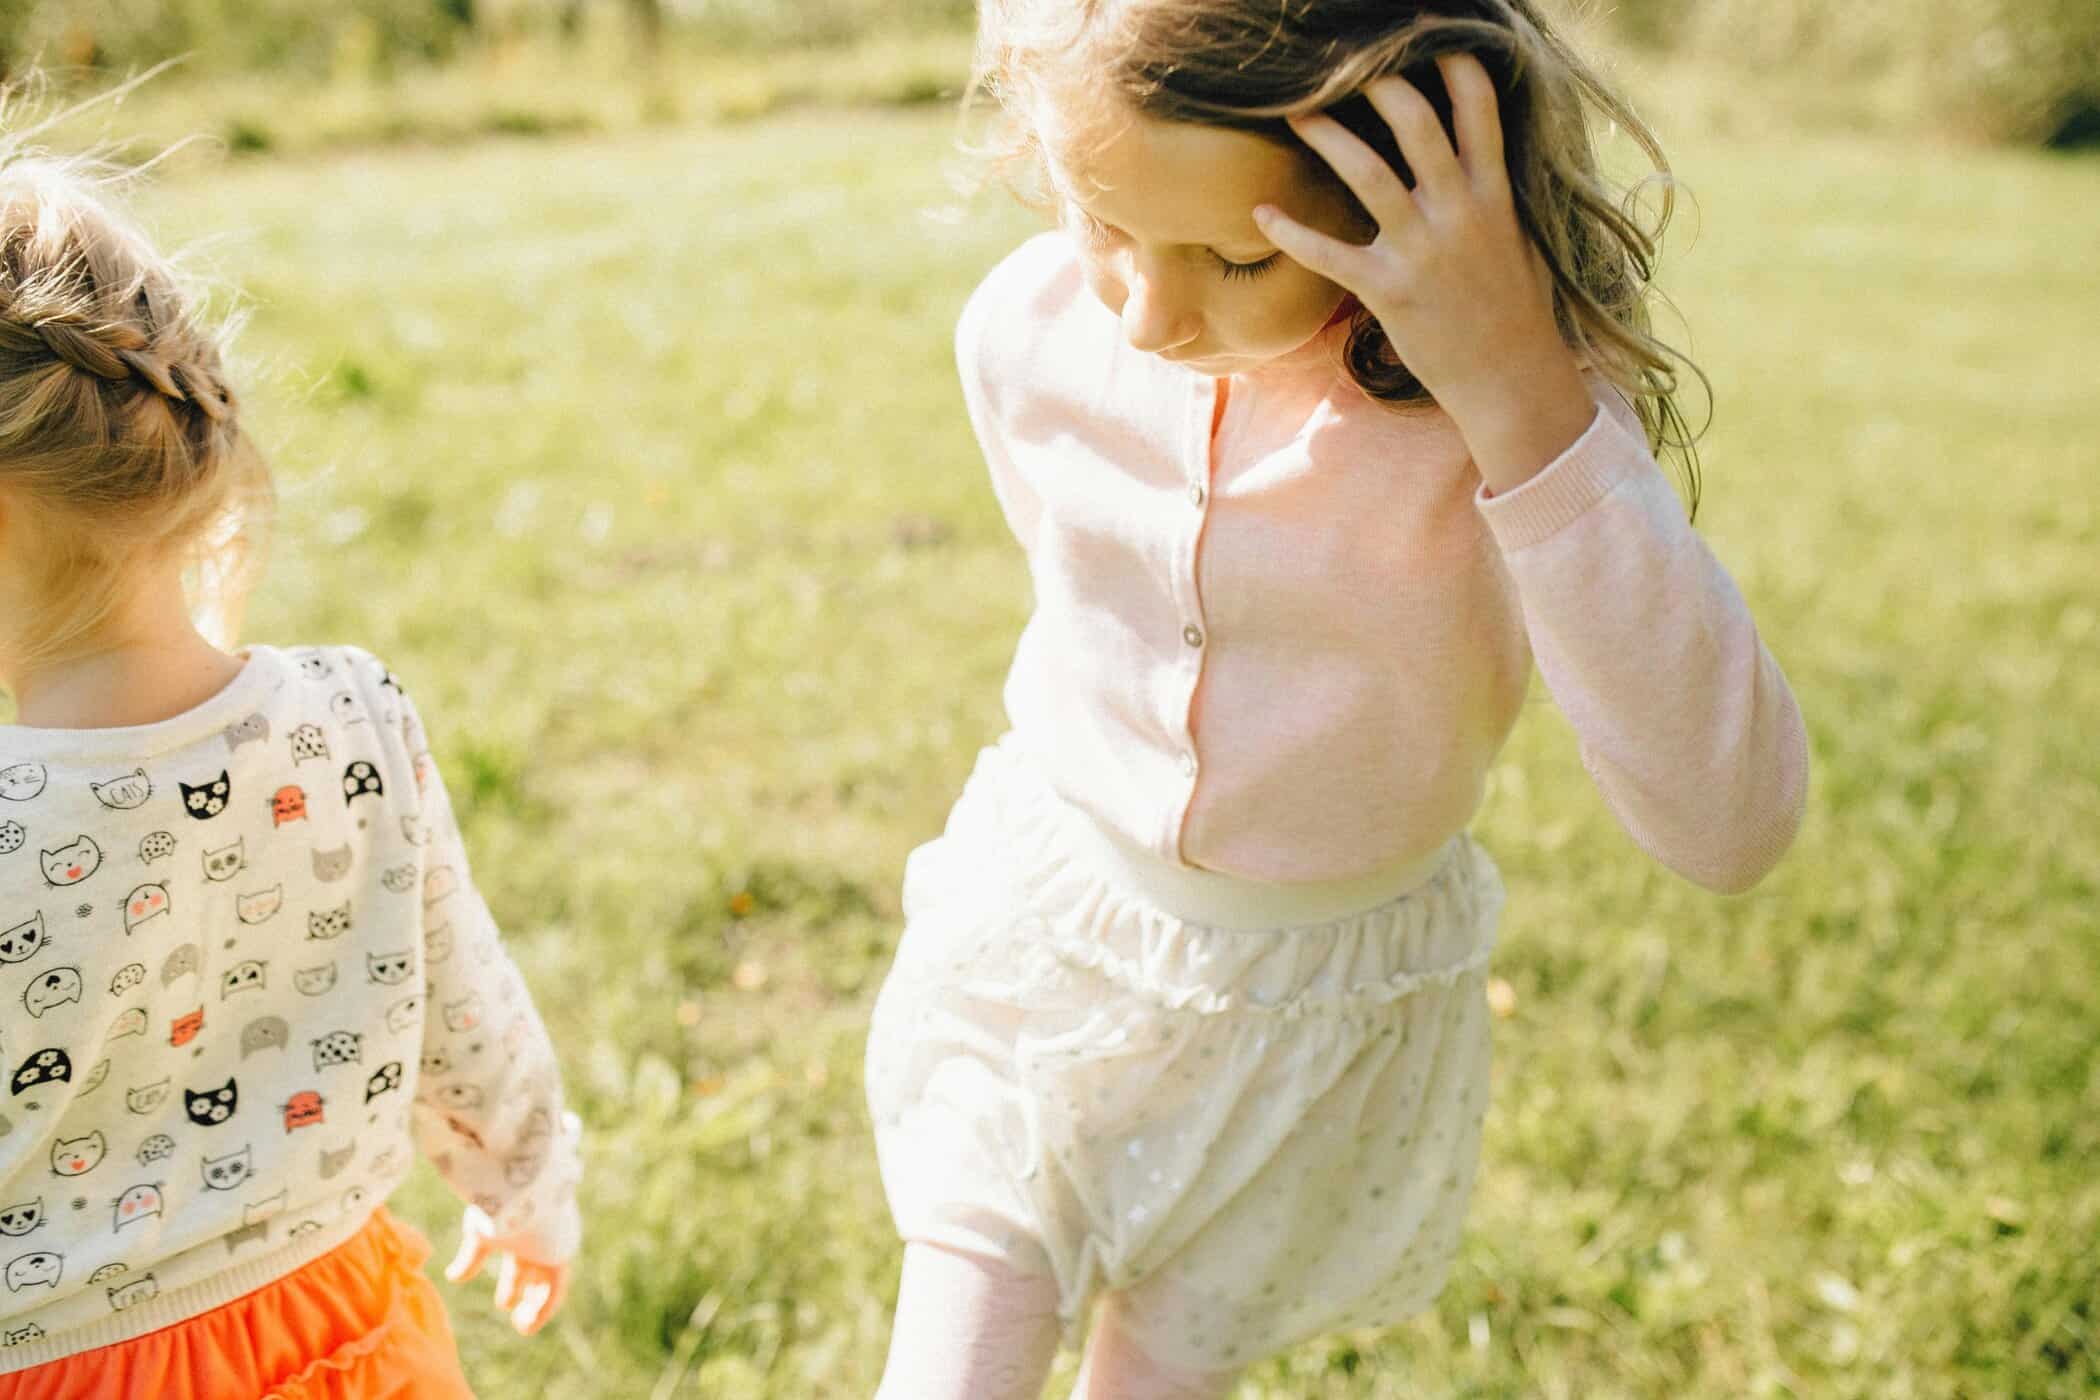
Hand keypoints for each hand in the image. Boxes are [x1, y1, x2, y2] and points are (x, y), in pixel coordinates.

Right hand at [445, 1209, 570, 1336]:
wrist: (523, 1186)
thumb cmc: (497, 1204)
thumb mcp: (481, 1232)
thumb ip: (471, 1257)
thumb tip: (452, 1278)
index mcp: (523, 1228)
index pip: (522, 1262)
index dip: (512, 1283)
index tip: (505, 1304)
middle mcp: (542, 1237)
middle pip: (534, 1271)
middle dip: (522, 1290)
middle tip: (510, 1309)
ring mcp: (553, 1246)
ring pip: (546, 1284)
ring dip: (533, 1305)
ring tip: (521, 1324)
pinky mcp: (560, 1257)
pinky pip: (554, 1292)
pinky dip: (541, 1310)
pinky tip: (527, 1326)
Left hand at [1254, 53, 1595, 492]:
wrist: (1511, 381)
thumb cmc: (1515, 311)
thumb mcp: (1519, 240)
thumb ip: (1492, 195)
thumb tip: (1475, 157)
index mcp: (1494, 194)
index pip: (1479, 108)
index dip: (1452, 65)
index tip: (1426, 40)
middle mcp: (1460, 213)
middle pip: (1417, 124)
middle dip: (1377, 85)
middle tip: (1341, 66)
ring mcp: (1422, 252)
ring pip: (1368, 174)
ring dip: (1326, 137)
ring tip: (1295, 113)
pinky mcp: (1389, 291)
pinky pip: (1329, 254)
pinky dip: (1292, 231)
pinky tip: (1262, 211)